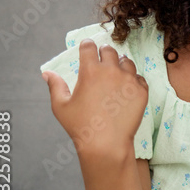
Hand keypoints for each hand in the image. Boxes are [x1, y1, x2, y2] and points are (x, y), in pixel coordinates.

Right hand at [43, 39, 147, 153]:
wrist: (106, 143)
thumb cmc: (80, 126)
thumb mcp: (61, 106)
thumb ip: (55, 86)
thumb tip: (47, 73)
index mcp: (90, 71)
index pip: (89, 47)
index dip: (87, 45)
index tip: (87, 47)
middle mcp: (111, 71)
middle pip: (110, 50)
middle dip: (104, 52)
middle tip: (102, 58)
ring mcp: (129, 80)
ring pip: (127, 62)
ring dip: (120, 64)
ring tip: (115, 74)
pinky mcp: (142, 90)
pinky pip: (139, 78)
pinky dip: (133, 80)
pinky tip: (126, 88)